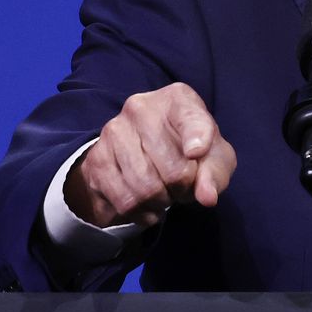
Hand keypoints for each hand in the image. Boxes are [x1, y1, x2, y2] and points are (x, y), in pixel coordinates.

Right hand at [63, 83, 236, 228]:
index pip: (191, 120)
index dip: (197, 138)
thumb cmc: (191, 151)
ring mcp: (114, 131)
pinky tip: (148, 205)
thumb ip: (215, 174)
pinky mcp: (96, 158)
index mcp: (178, 99)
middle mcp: (141, 108)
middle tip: (183, 187)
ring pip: (146, 189)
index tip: (196, 154)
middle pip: (173, 169)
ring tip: (166, 195)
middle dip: (184, 189)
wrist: (145, 153)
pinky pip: (124, 201)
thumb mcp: (214, 158)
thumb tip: (207, 196)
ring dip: (162, 203)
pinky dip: (141, 212)